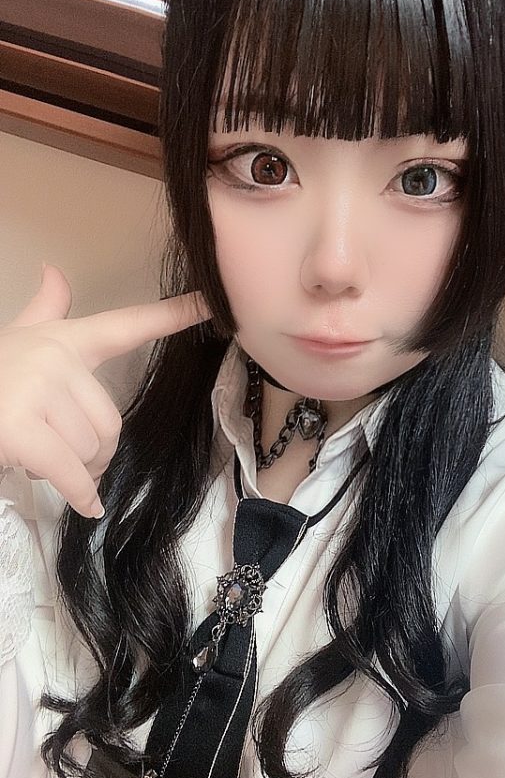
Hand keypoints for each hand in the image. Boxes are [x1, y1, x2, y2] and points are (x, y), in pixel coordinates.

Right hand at [0, 264, 211, 517]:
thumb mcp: (14, 341)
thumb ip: (44, 312)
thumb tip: (56, 271)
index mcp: (63, 340)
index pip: (125, 325)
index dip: (171, 315)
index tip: (211, 304)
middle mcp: (55, 357)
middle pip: (110, 423)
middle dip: (91, 452)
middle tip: (54, 451)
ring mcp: (37, 389)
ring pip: (92, 450)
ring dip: (74, 471)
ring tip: (35, 457)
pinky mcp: (21, 427)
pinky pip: (72, 472)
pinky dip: (80, 494)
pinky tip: (84, 506)